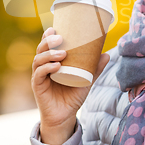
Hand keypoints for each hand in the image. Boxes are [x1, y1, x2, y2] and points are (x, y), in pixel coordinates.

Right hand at [31, 27, 109, 144]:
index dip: (48, 35)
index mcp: (52, 61)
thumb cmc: (73, 95)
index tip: (55, 28)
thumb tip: (107, 54)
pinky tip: (57, 66)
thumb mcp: (86, 80)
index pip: (47, 45)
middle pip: (41, 49)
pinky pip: (39, 74)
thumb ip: (95, 68)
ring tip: (62, 53)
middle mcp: (43, 66)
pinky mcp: (37, 86)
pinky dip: (47, 68)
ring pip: (38, 60)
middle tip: (60, 37)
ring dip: (49, 54)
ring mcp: (39, 76)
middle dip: (48, 41)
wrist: (65, 116)